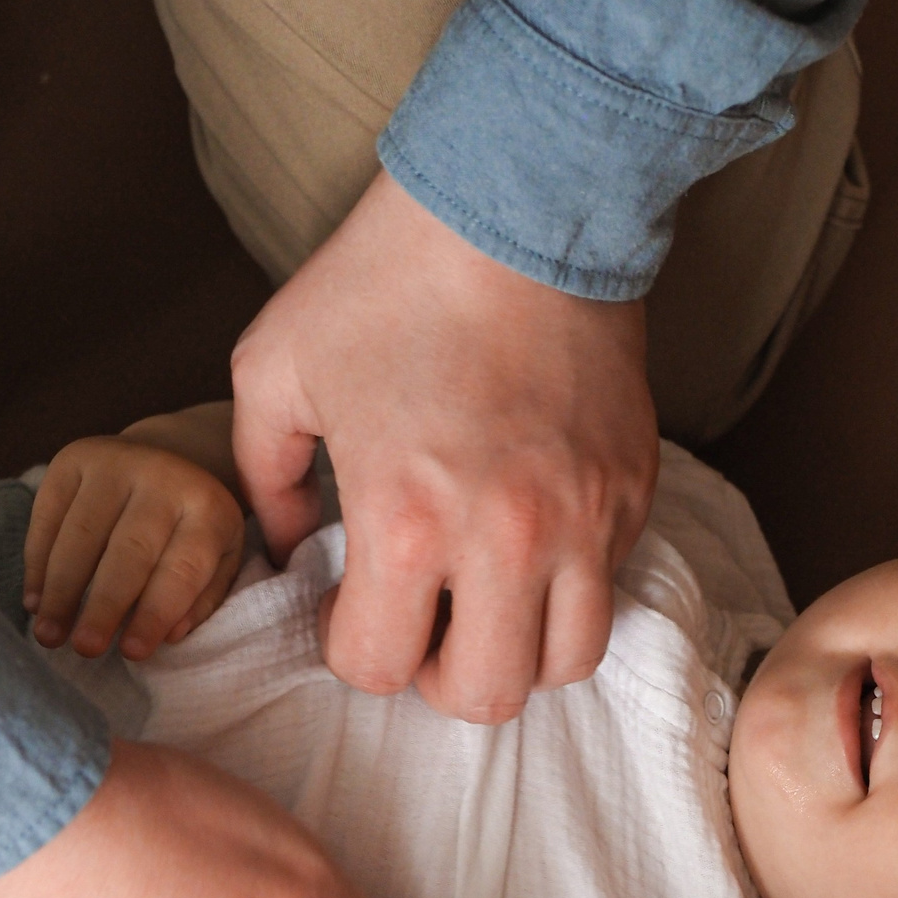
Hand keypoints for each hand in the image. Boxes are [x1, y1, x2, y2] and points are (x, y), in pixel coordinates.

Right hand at [24, 434, 243, 658]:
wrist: (168, 456)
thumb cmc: (193, 525)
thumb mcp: (220, 558)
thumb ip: (202, 598)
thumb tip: (169, 636)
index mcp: (207, 506)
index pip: (182, 567)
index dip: (156, 611)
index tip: (132, 652)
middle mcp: (162, 476)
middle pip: (128, 551)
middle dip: (104, 605)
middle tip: (86, 649)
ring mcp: (113, 462)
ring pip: (80, 534)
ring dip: (61, 590)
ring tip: (49, 635)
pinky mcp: (72, 459)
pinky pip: (48, 516)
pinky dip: (38, 563)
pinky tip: (35, 601)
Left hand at [231, 170, 659, 723]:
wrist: (519, 201)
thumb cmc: (387, 279)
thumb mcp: (276, 369)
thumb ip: (263, 478)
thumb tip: (286, 549)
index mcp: (405, 522)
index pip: (376, 669)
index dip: (351, 648)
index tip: (348, 605)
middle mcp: (505, 541)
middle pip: (485, 696)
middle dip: (438, 676)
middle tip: (421, 624)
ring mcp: (583, 520)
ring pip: (566, 663)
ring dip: (518, 649)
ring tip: (488, 601)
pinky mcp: (633, 491)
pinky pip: (608, 585)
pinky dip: (568, 586)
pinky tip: (530, 536)